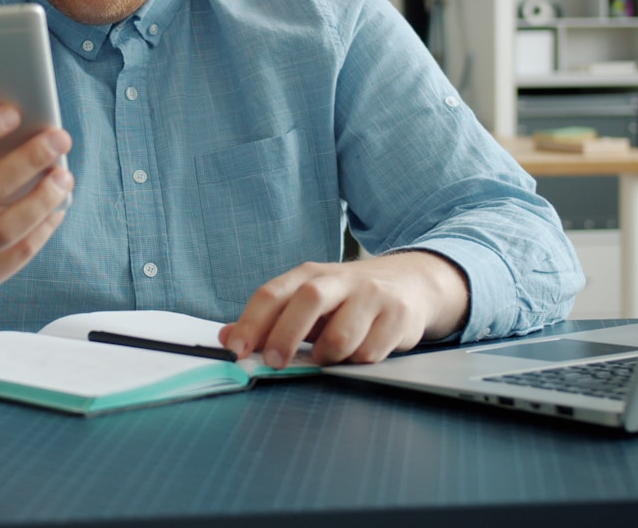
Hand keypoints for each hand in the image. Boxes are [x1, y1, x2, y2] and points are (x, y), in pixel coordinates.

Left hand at [217, 252, 469, 366]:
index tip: (236, 350)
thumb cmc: (348, 299)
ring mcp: (371, 296)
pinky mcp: (398, 316)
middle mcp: (339, 280)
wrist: (412, 282)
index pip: (272, 293)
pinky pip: (370, 352)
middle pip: (307, 301)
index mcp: (308, 275)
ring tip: (328, 357)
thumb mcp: (307, 302)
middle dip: (286, 336)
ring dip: (328, 357)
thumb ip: (268, 321)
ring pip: (341, 336)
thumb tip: (226, 337)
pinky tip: (359, 353)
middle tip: (274, 363)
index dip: (251, 323)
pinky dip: (357, 362)